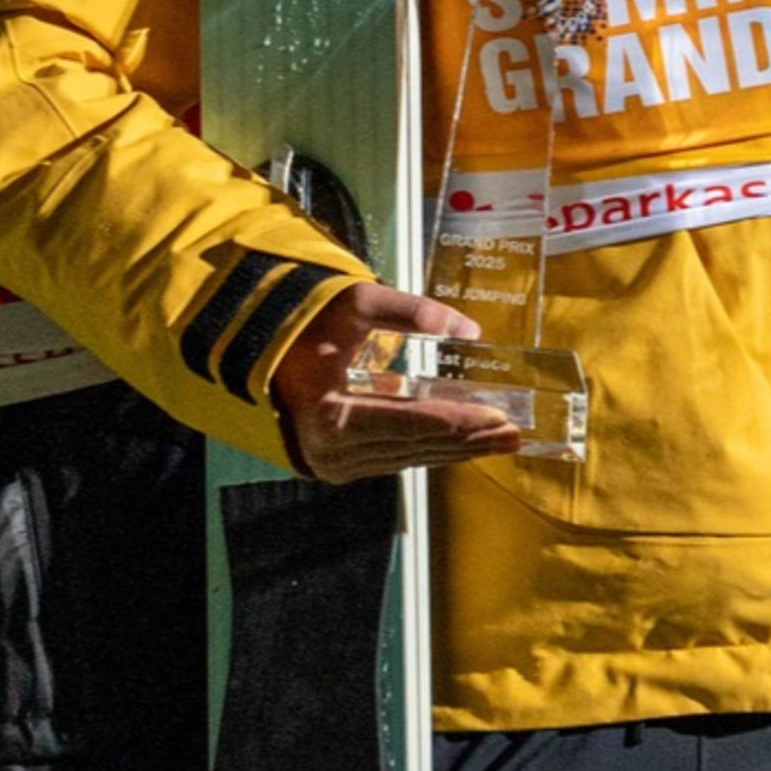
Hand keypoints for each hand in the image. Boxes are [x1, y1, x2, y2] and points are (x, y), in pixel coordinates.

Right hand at [267, 280, 522, 483]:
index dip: (456, 420)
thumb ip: (411, 312)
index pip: (408, 421)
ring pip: (410, 459)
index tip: (496, 417)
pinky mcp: (340, 466)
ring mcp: (336, 465)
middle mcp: (334, 451)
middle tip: (514, 432)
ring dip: (456, 450)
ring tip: (501, 441)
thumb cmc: (303, 326)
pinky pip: (395, 460)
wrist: (256, 355)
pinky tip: (463, 444)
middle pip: (415, 446)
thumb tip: (467, 327)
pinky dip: (431, 450)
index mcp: (332, 415)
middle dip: (468, 439)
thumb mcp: (354, 304)